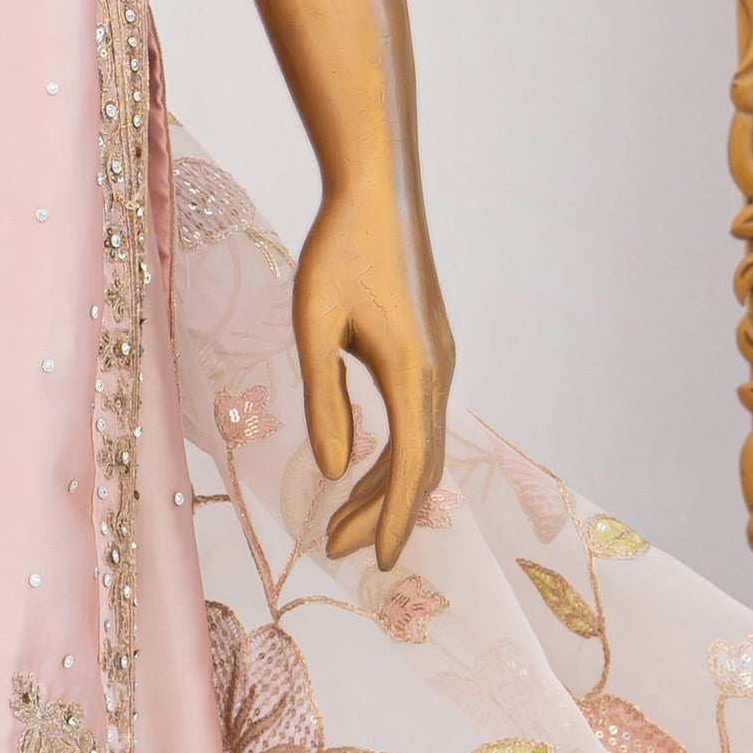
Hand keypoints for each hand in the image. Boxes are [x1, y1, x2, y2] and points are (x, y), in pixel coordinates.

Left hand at [292, 167, 451, 568]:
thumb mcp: (314, 326)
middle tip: (337, 548)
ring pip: (420, 442)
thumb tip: (331, 469)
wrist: (378, 191)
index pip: (409, 466)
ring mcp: (438, 359)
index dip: (392, 517)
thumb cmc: (338, 249)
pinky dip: (392, 451)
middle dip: (380, 512)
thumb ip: (323, 399)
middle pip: (418, 464)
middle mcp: (437, 371)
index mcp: (412, 372)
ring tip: (339, 519)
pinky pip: (417, 417)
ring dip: (383, 484)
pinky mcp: (429, 348)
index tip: (379, 561)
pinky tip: (358, 465)